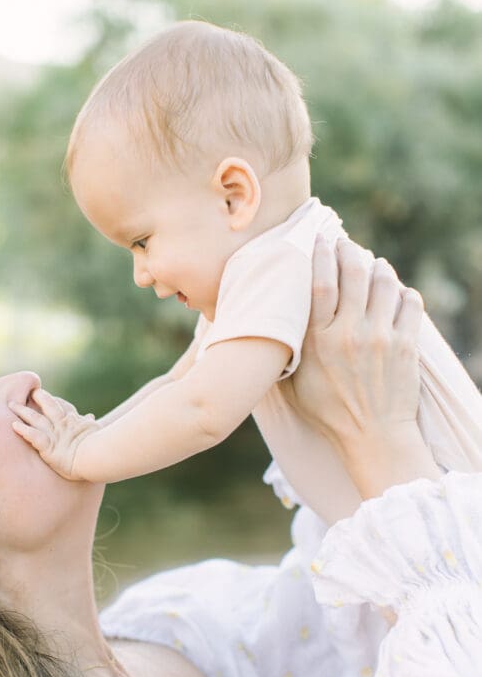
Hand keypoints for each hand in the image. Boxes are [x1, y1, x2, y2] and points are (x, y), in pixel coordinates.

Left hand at [10, 389, 97, 479]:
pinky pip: (34, 436)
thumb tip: (90, 416)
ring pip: (36, 419)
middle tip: (28, 392)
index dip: (52, 400)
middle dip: (38, 398)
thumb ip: (89, 423)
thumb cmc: (100, 445)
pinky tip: (14, 426)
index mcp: (74, 422)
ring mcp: (55, 434)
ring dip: (24, 412)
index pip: (62, 408)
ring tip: (11, 405)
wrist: (97, 456)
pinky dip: (24, 431)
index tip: (42, 394)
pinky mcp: (49, 447)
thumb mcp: (95, 430)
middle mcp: (63, 425)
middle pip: (48, 407)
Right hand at [280, 236, 439, 498]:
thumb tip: (267, 321)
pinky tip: (394, 293)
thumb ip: (286, 348)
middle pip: (353, 273)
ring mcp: (381, 339)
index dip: (321, 254)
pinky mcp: (407, 346)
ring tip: (372, 266)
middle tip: (347, 245)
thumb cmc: (328, 411)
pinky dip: (402, 291)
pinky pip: (410, 302)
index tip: (320, 238)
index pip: (320, 283)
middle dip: (350, 250)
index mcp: (318, 342)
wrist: (373, 437)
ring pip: (384, 282)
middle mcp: (350, 335)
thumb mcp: (294, 381)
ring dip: (378, 267)